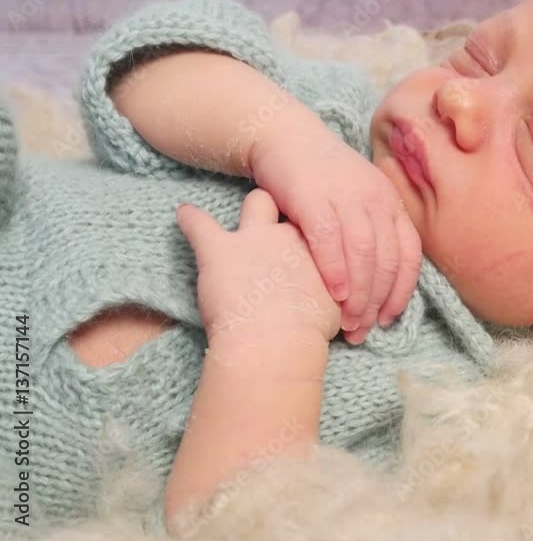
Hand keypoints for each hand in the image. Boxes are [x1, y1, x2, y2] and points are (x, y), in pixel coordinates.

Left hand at [175, 188, 341, 344]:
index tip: (310, 239)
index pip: (318, 228)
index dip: (313, 232)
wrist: (277, 342)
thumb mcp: (335, 310)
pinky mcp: (218, 249)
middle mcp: (289, 235)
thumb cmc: (308, 331)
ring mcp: (253, 238)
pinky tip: (184, 213)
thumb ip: (332, 294)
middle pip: (294, 208)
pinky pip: (198, 224)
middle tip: (284, 220)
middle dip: (290, 210)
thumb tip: (336, 300)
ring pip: (256, 202)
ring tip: (239, 209)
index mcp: (317, 250)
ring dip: (251, 205)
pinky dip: (190, 219)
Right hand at [250, 124, 421, 344]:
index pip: (409, 254)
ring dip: (358, 294)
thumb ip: (371, 236)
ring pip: (363, 254)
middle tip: (362, 330)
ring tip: (347, 323)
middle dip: (376, 302)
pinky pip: (330, 240)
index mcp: (390, 202)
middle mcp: (375, 198)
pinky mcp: (314, 197)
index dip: (401, 291)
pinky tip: (333, 294)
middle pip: (386, 260)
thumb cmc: (320, 180)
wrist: (284, 137)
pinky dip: (335, 271)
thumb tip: (378, 287)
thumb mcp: (357, 203)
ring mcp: (346, 196)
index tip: (388, 319)